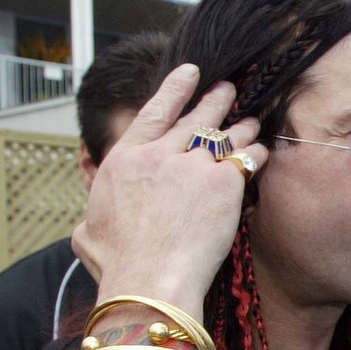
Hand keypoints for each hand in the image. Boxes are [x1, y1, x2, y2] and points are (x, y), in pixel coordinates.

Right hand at [73, 65, 267, 315]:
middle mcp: (158, 155)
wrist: (149, 277)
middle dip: (214, 101)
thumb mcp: (87, 234)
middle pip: (194, 119)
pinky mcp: (221, 183)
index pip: (153, 114)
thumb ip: (91, 220)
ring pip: (224, 137)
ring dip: (240, 126)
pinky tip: (263, 152)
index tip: (190, 73)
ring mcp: (192, 165)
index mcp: (123, 161)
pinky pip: (246, 160)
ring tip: (252, 120)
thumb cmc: (117, 263)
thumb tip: (88, 228)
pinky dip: (255, 154)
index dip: (174, 90)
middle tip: (228, 88)